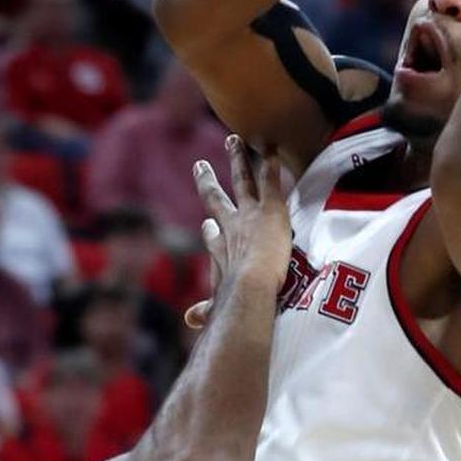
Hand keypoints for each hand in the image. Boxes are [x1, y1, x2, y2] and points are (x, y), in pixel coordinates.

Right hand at [185, 137, 290, 331]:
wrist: (250, 289)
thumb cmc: (236, 304)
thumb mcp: (217, 309)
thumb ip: (206, 312)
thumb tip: (190, 320)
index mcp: (221, 252)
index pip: (213, 236)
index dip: (211, 230)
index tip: (208, 224)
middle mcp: (231, 228)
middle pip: (215, 198)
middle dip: (208, 181)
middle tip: (201, 165)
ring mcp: (249, 214)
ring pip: (242, 179)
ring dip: (238, 159)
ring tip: (235, 140)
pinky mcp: (270, 208)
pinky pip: (270, 179)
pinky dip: (269, 163)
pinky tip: (270, 148)